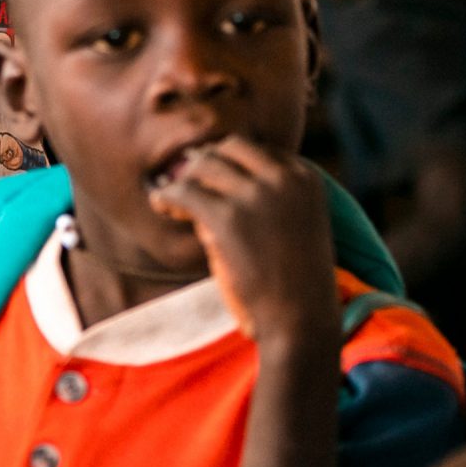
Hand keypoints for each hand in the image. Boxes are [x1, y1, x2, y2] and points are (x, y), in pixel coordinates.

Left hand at [147, 138, 336, 347]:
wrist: (300, 319)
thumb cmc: (296, 280)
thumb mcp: (297, 223)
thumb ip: (269, 196)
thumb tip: (214, 173)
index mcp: (305, 177)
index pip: (257, 149)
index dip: (231, 163)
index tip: (212, 178)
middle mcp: (283, 177)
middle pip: (229, 148)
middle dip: (206, 163)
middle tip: (190, 184)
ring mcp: (256, 194)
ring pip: (203, 165)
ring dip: (185, 181)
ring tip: (173, 200)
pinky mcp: (228, 216)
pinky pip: (184, 192)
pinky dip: (167, 196)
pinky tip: (160, 204)